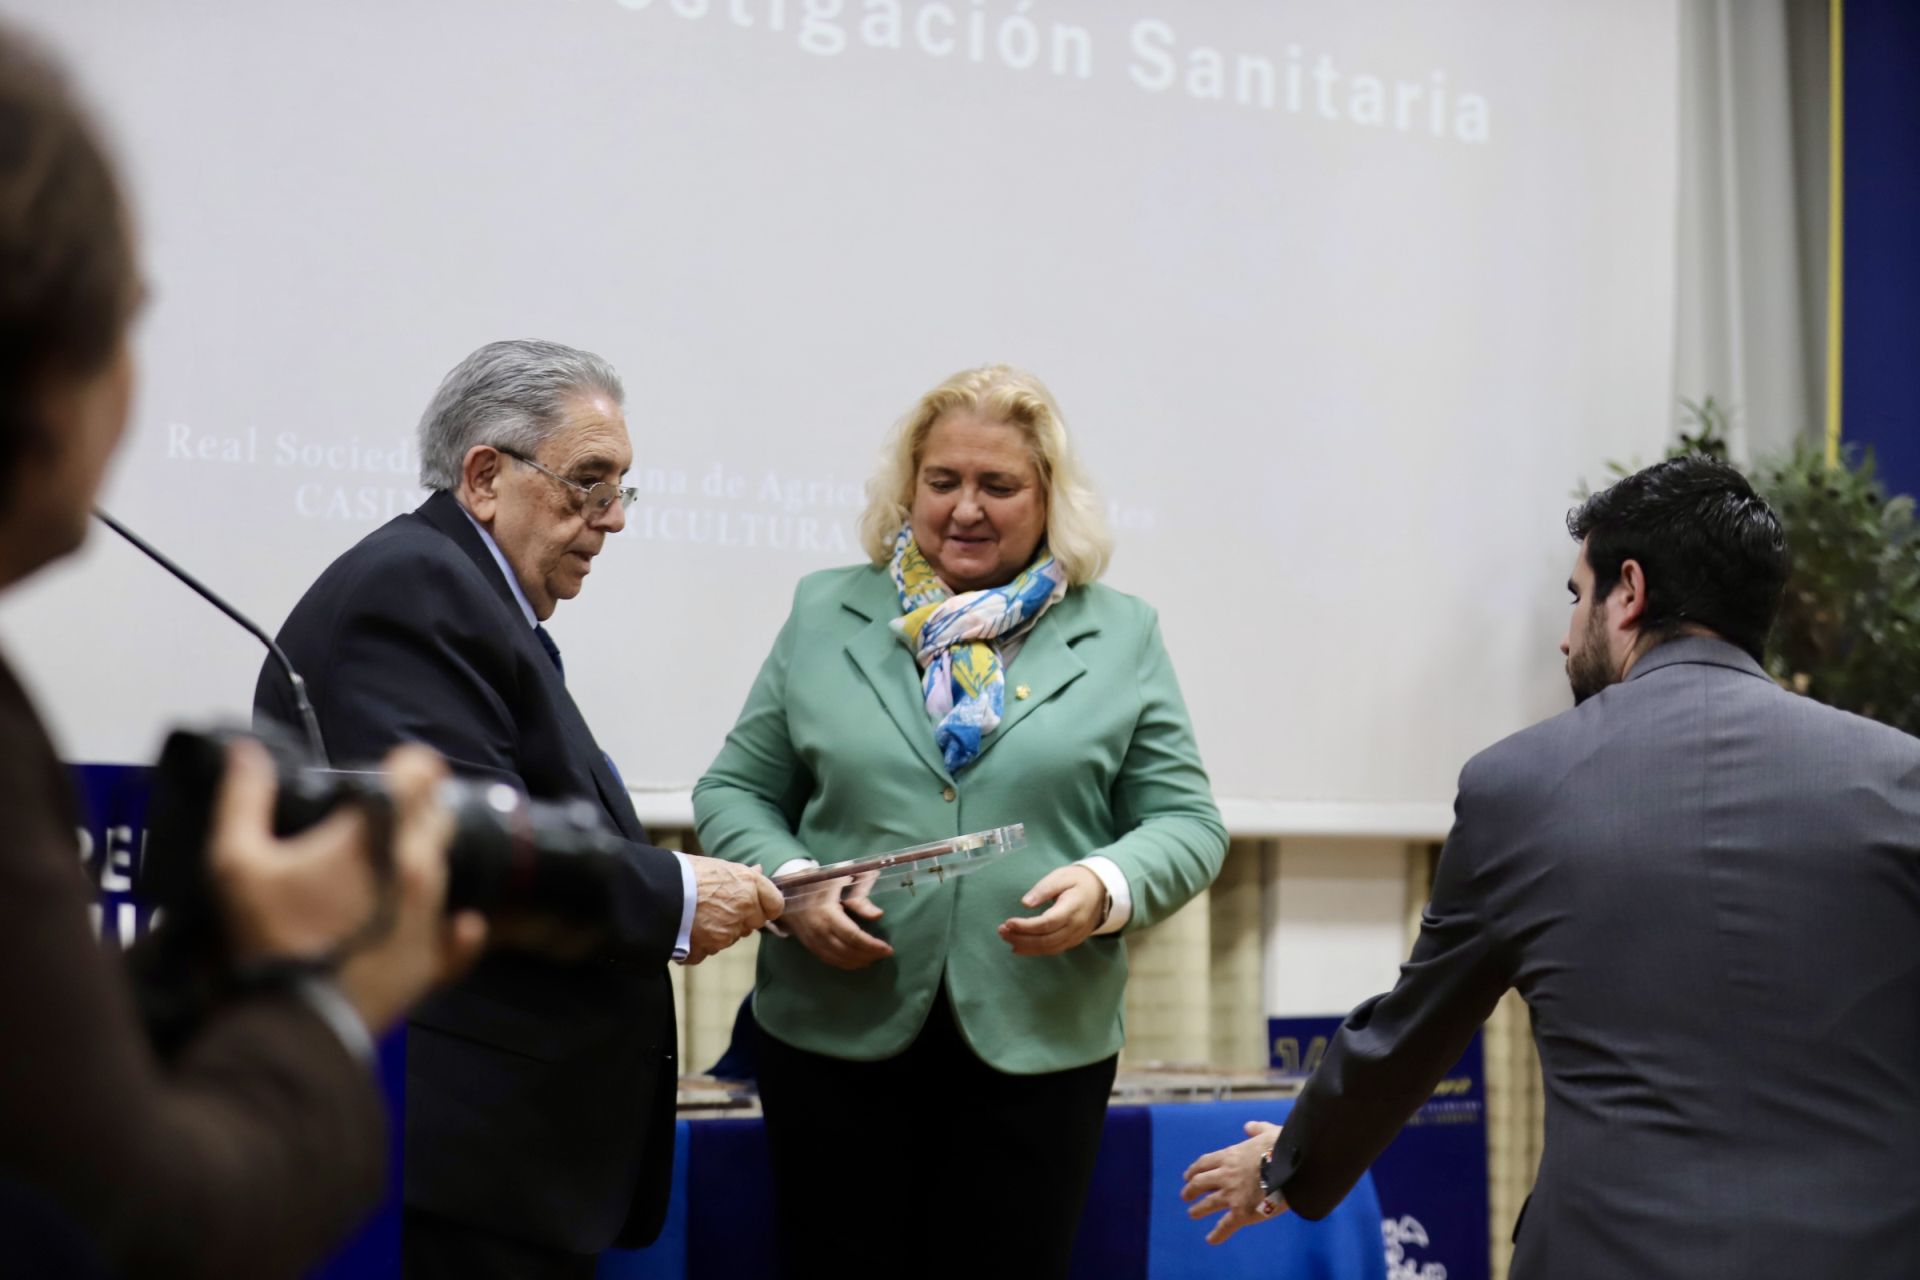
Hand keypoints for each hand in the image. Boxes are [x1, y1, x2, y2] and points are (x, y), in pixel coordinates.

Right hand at [209, 739, 485, 1033]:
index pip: (421, 772)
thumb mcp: (236, 863)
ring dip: (420, 863)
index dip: (407, 765)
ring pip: (444, 868)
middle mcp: (420, 868)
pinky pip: (461, 930)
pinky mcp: (437, 959)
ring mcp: (434, 915)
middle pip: (439, 815)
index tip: (388, 773)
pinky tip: (431, 922)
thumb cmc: (267, 938)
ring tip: (379, 877)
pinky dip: (451, 922)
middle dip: (415, 810)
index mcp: (378, 837)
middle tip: (374, 825)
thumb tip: (247, 752)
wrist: (294, 1023)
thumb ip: (243, 799)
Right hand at [686, 855, 782, 964]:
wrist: (656, 889)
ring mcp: (727, 932)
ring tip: (696, 915)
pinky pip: (708, 951)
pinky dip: (698, 945)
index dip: (765, 906)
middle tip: (716, 907)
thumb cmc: (685, 873)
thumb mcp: (718, 867)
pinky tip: (686, 930)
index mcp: (749, 886)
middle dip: (740, 919)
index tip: (753, 905)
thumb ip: (742, 875)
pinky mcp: (709, 948)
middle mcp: (744, 910)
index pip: (775, 905)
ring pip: (731, 938)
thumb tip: (759, 871)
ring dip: (719, 931)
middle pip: (753, 924)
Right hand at [783, 871, 891, 970]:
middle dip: (869, 955)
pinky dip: (846, 964)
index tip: (888, 948)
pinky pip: (830, 960)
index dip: (872, 945)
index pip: (853, 936)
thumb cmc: (818, 886)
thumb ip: (859, 901)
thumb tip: (879, 915)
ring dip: (859, 962)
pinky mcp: (811, 946)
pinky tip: (857, 962)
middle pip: (848, 951)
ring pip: (839, 959)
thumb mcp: (840, 886)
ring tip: (875, 958)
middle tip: (885, 954)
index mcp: (828, 915)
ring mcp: (814, 942)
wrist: (787, 894)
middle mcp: (820, 932)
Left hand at [998, 864, 1105, 955]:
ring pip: (1049, 948)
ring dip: (1026, 947)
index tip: (1008, 922)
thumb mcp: (1061, 876)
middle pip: (1046, 940)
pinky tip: (1020, 947)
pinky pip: (1054, 950)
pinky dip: (1036, 951)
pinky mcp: (1074, 940)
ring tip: (1007, 938)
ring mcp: (1076, 936)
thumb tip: (1025, 903)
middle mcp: (1076, 926)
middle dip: (1021, 938)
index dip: (1026, 926)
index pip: (1047, 923)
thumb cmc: (1078, 880)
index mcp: (1073, 908)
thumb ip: (1044, 888)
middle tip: (1002, 931)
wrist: (1102, 890)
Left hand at [1181, 1120, 1287, 1244]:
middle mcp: (1225, 1175)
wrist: (1293, 1166)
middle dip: (1191, 1189)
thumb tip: (1248, 1127)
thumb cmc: (1283, 1147)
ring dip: (1198, 1209)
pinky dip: (1217, 1233)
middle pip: (1200, 1183)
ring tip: (1192, 1213)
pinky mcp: (1241, 1212)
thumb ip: (1256, 1129)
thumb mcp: (1268, 1132)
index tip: (1188, 1175)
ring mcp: (1231, 1194)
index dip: (1194, 1170)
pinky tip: (1211, 1240)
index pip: (1205, 1163)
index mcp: (1230, 1156)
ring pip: (1208, 1203)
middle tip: (1186, 1195)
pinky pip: (1226, 1225)